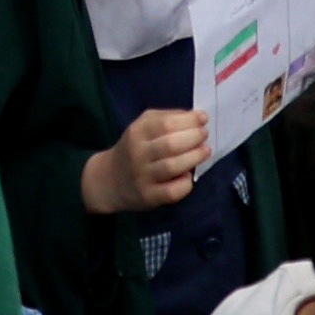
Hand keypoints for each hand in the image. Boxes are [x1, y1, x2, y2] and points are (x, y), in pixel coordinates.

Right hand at [85, 109, 212, 215]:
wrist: (109, 180)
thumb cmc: (133, 148)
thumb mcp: (142, 126)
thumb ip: (166, 118)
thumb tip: (196, 117)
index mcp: (137, 133)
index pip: (166, 124)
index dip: (189, 120)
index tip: (203, 118)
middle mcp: (138, 154)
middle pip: (171, 144)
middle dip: (194, 137)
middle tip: (204, 135)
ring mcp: (143, 177)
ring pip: (172, 167)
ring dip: (194, 158)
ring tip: (205, 151)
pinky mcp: (148, 197)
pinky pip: (171, 192)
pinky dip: (185, 183)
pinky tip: (189, 176)